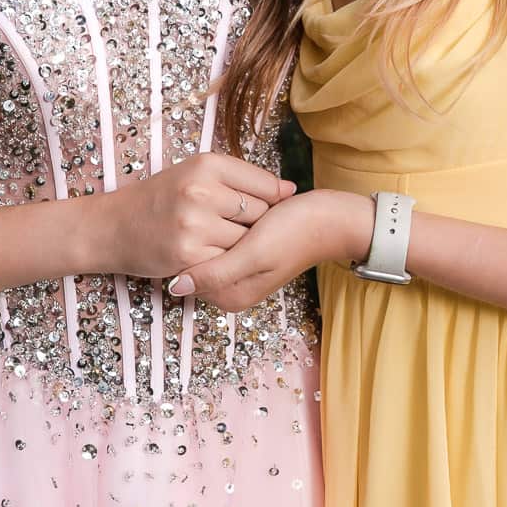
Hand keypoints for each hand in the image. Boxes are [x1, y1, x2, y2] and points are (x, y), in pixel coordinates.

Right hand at [94, 152, 296, 280]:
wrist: (114, 227)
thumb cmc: (161, 199)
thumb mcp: (196, 174)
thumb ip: (241, 179)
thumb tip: (289, 190)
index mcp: (206, 164)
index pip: (266, 184)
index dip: (270, 201)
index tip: (258, 208)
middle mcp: (201, 190)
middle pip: (260, 213)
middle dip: (252, 224)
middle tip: (228, 226)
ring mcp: (195, 224)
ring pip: (247, 240)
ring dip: (238, 246)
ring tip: (216, 240)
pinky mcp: (189, 254)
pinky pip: (228, 261)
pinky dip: (224, 262)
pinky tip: (208, 255)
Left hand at [167, 189, 368, 310]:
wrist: (332, 219)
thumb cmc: (298, 232)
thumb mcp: (254, 254)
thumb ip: (215, 272)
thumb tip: (175, 287)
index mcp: (230, 295)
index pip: (189, 271)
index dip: (197, 242)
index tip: (213, 221)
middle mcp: (231, 288)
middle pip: (198, 259)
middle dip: (207, 233)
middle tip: (232, 214)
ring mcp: (238, 271)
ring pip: (209, 245)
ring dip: (217, 226)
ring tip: (241, 211)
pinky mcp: (246, 254)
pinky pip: (223, 237)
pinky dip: (228, 223)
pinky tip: (245, 211)